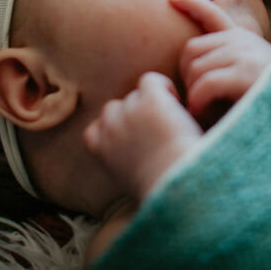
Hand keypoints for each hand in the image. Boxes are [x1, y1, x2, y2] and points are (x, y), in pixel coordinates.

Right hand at [83, 72, 201, 199]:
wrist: (176, 183)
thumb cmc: (163, 190)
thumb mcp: (132, 182)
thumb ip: (126, 165)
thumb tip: (137, 158)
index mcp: (102, 151)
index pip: (93, 130)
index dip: (113, 129)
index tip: (133, 138)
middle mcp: (111, 129)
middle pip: (113, 108)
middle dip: (132, 115)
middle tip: (157, 129)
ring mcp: (129, 112)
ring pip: (134, 95)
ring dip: (149, 102)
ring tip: (171, 119)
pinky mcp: (150, 100)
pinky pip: (151, 80)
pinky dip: (165, 87)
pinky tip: (177, 103)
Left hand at [170, 0, 270, 127]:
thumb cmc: (266, 104)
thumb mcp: (245, 78)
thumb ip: (224, 67)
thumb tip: (193, 70)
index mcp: (245, 40)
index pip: (213, 14)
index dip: (192, 4)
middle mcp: (244, 41)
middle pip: (191, 49)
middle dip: (186, 76)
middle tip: (196, 100)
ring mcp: (245, 54)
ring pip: (194, 68)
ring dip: (192, 94)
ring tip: (204, 112)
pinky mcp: (245, 74)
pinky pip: (204, 84)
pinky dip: (197, 102)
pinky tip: (202, 115)